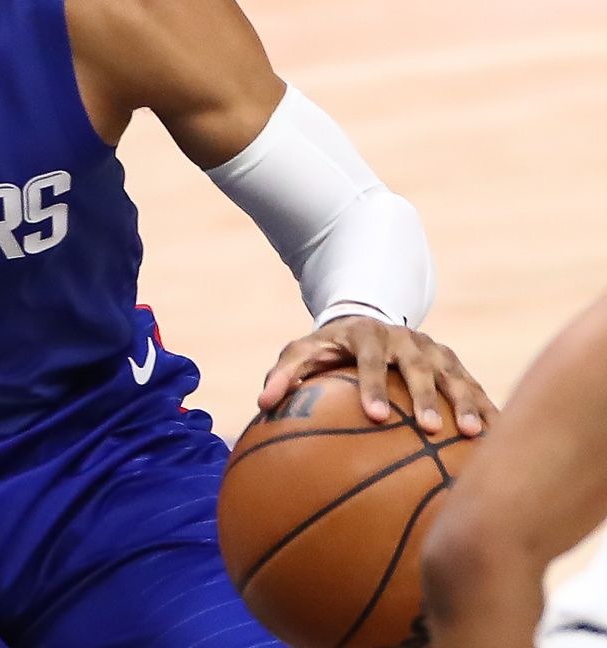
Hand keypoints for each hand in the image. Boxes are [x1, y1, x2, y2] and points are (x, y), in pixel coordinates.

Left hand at [259, 316, 497, 436]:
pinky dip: (490, 410)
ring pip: (455, 377)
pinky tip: (501, 442)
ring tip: (475, 436)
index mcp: (367, 336)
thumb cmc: (329, 348)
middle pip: (418, 368)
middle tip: (428, 429)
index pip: (370, 360)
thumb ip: (284, 375)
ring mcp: (435, 352)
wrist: (367, 322)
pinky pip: (476, 389)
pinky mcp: (455, 365)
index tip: (376, 416)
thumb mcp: (303, 353)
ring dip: (466, 404)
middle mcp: (406, 341)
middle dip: (425, 397)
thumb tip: (262, 404)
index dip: (375, 386)